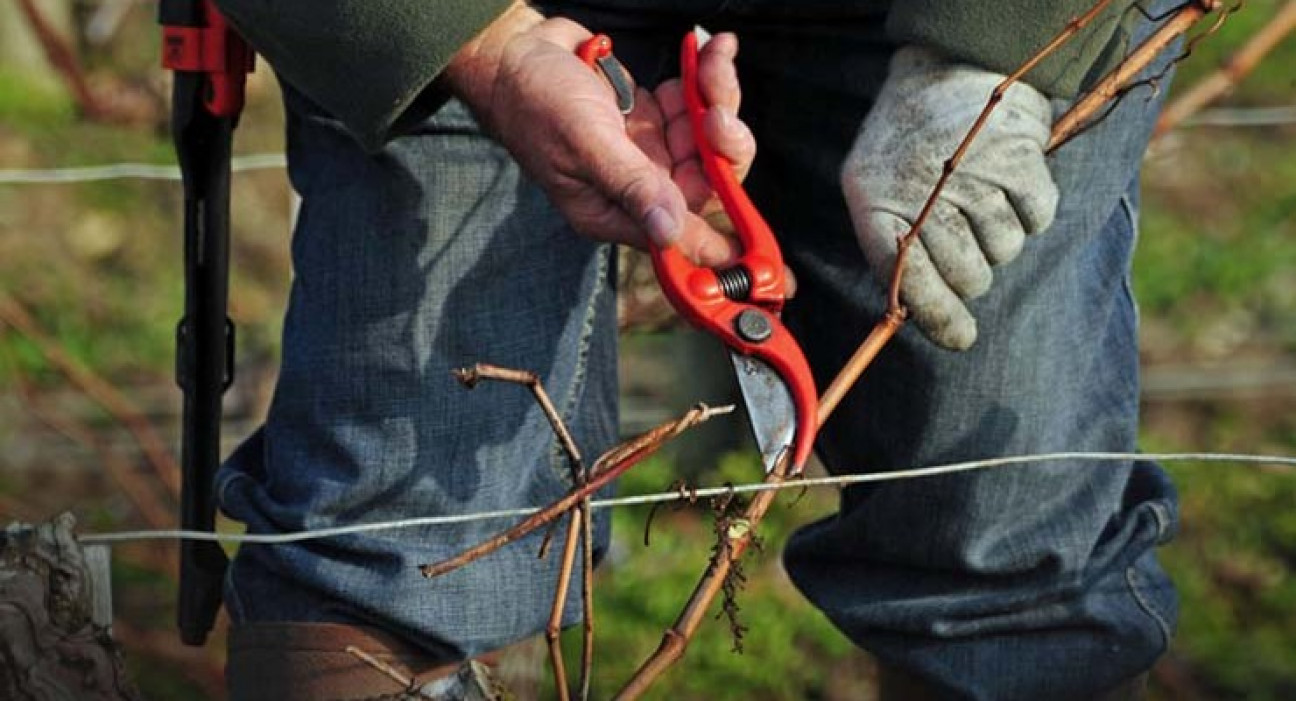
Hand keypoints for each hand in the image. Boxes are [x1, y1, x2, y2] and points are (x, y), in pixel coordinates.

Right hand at [445, 5, 752, 266]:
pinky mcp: (652, 120)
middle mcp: (637, 190)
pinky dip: (706, 80)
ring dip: (719, 99)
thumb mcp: (584, 142)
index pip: (680, 241)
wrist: (516, 52)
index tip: (761, 258)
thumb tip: (670, 231)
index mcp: (614, 212)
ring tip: (714, 61)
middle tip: (717, 110)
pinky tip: (711, 52)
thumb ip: (631, 184)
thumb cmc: (536, 101)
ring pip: (709, 141)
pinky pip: (696, 108)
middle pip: (708, 183)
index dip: (722, 249)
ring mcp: (647, 154)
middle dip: (724, 144)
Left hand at [841, 45, 1057, 349]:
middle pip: (969, 276)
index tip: (961, 339)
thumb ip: (892, 252)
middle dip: (971, 274)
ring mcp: (974, 174)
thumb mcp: (875, 190)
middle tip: (965, 242)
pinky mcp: (1019, 157)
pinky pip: (1037, 219)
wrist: (946, 68)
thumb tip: (924, 319)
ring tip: (979, 201)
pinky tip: (1007, 186)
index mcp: (875, 203)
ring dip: (998, 239)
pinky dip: (1029, 211)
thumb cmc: (908, 146)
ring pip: (1005, 251)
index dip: (938, 318)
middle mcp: (924, 190)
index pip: (910, 281)